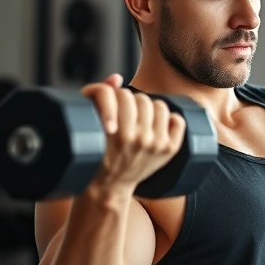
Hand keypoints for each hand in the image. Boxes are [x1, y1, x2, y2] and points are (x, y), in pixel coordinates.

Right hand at [80, 74, 186, 191]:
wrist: (109, 185)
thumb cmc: (96, 154)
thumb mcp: (87, 126)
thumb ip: (99, 97)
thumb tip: (117, 78)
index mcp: (116, 132)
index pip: (122, 95)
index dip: (114, 96)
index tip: (109, 110)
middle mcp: (137, 139)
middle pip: (141, 99)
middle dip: (130, 102)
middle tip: (124, 112)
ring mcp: (155, 144)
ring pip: (160, 106)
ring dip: (149, 107)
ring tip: (139, 116)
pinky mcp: (168, 150)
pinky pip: (177, 120)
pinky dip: (170, 118)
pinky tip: (157, 123)